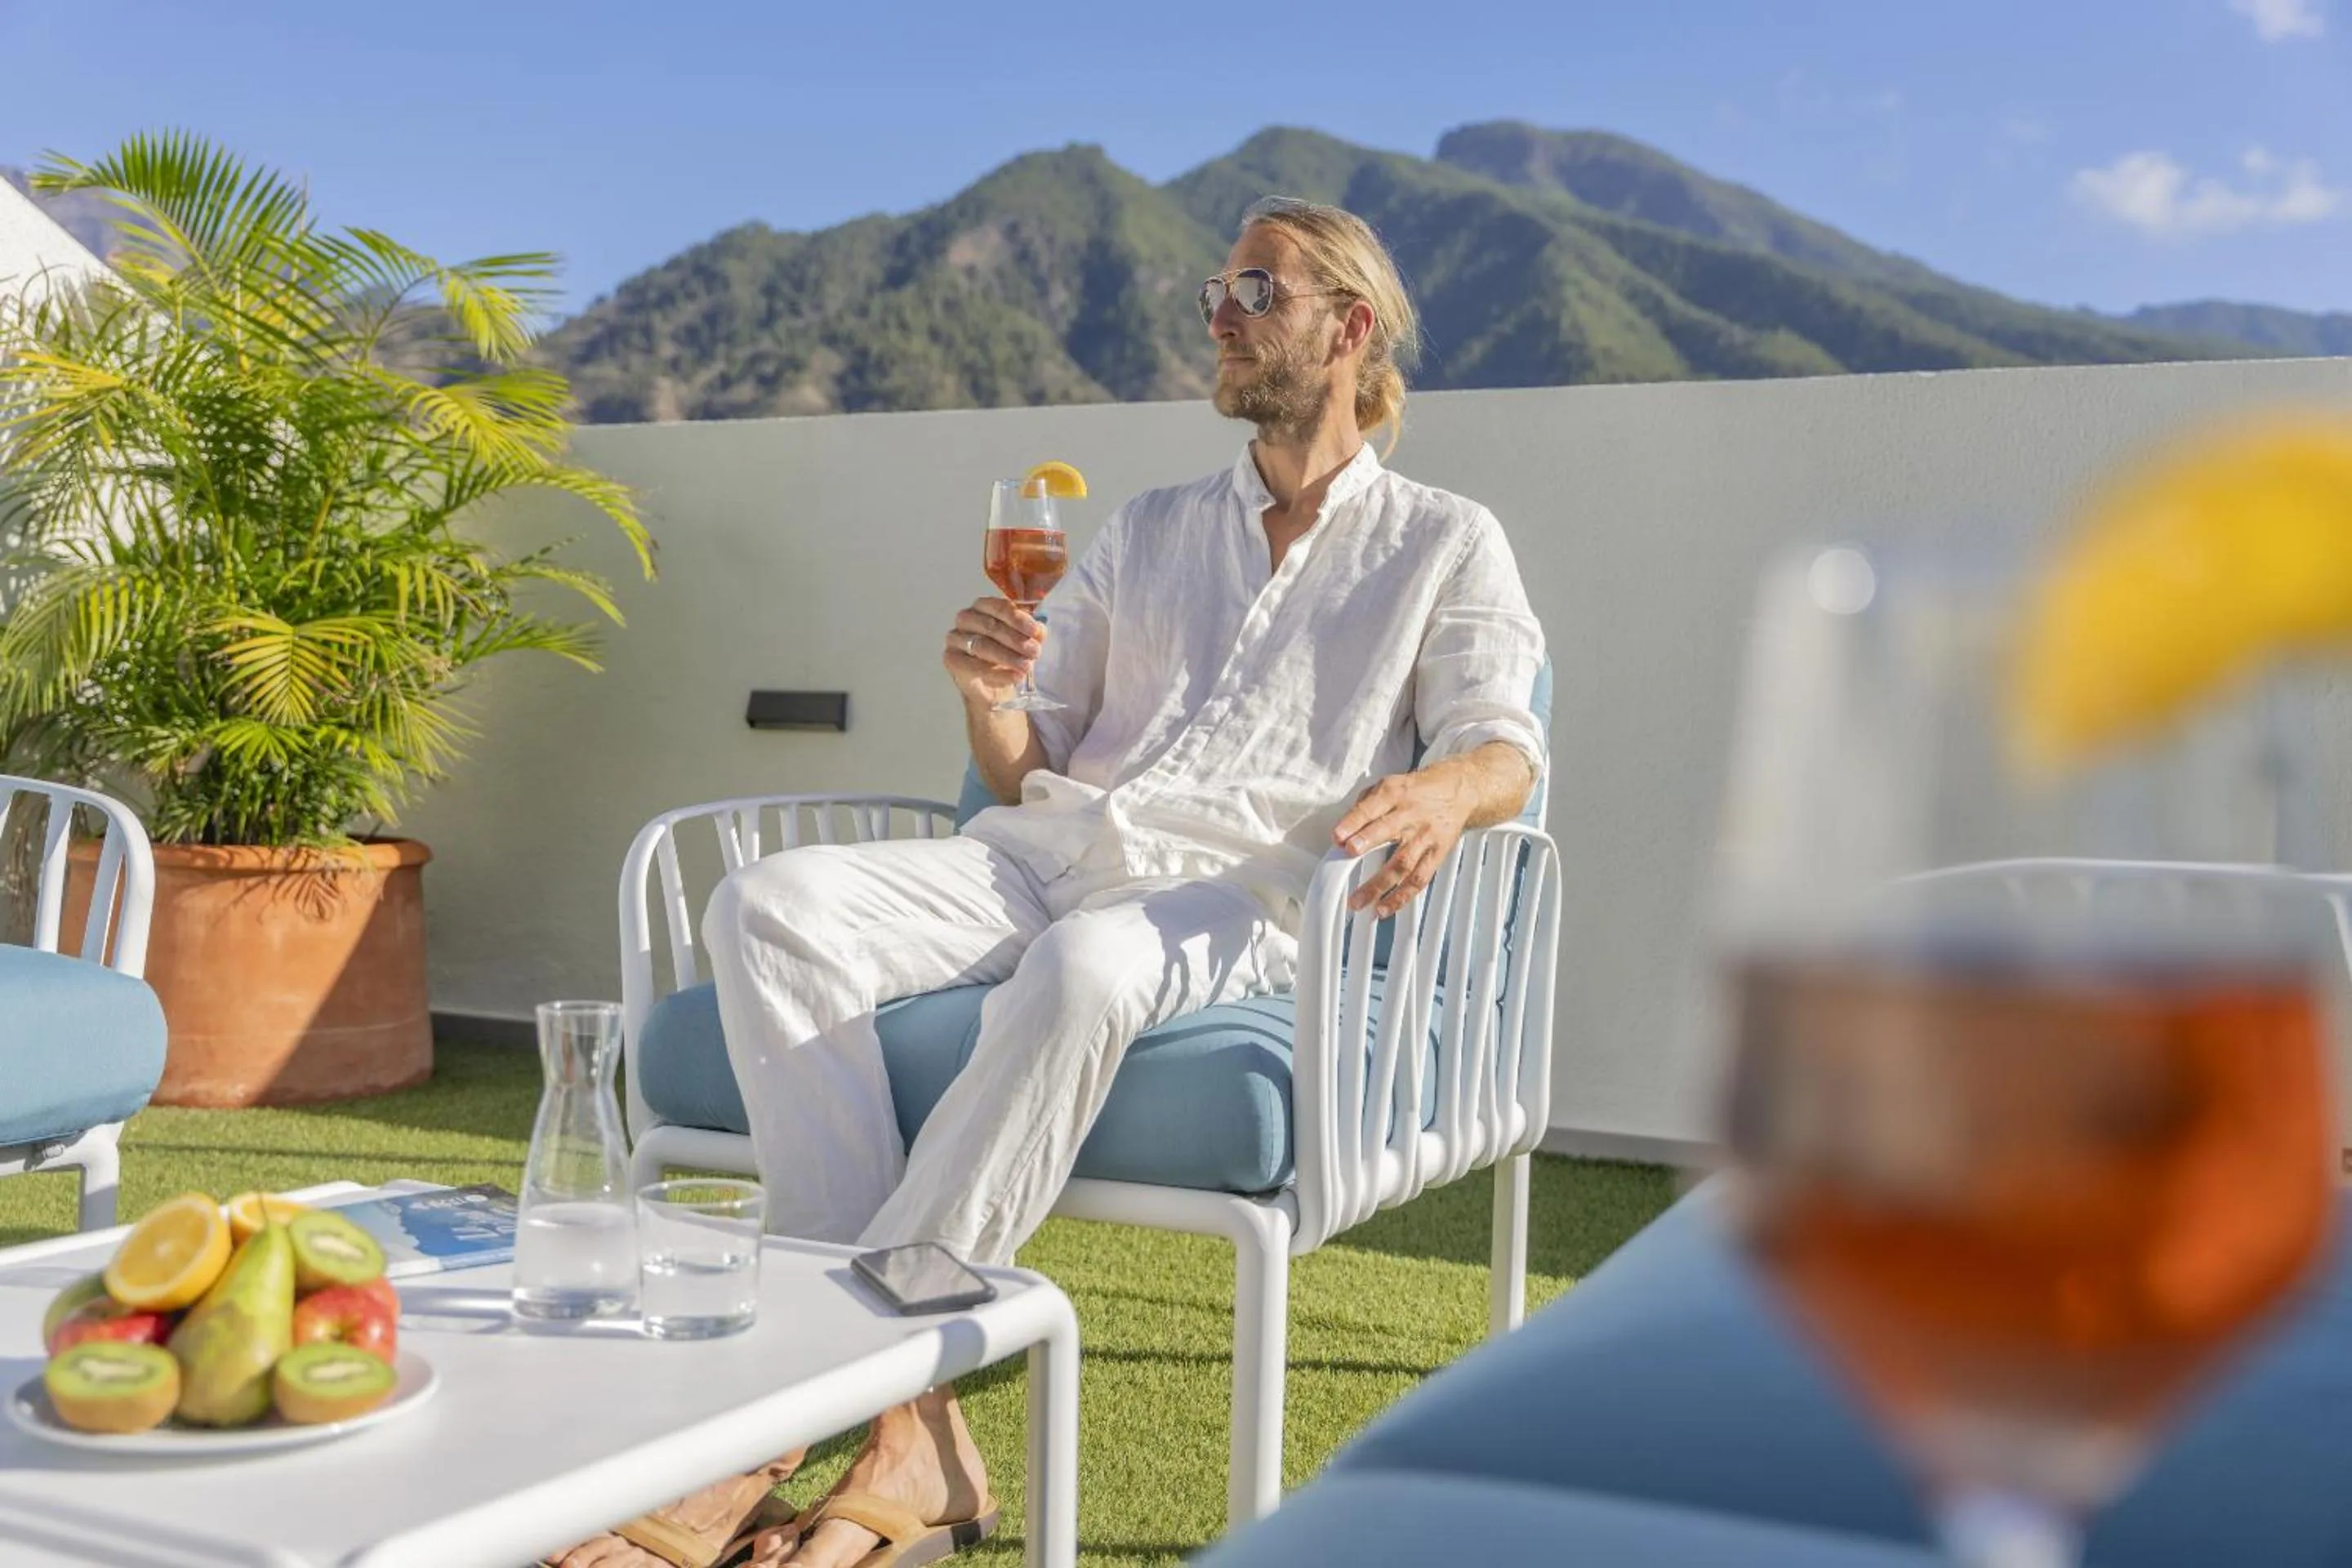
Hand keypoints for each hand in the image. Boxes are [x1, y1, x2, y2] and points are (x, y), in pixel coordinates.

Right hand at [944, 597, 1042, 706]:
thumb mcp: (1025, 641)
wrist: (992, 686)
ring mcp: (955, 638)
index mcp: (983, 606)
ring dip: (1008, 657)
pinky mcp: (950, 659)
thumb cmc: (1007, 655)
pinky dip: (997, 674)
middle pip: (990, 626)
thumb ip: (1032, 633)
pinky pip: (973, 666)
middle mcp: (966, 618)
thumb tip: (1040, 630)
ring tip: (1026, 667)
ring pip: (982, 646)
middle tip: (1035, 652)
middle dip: (1016, 640)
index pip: (999, 607)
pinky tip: (1014, 678)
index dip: (1018, 618)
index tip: (1035, 631)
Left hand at [1334, 768, 1475, 917]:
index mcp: (1395, 794)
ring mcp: (1425, 837)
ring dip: (1379, 884)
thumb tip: (1343, 830)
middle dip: (1368, 841)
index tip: (1337, 836)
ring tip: (1359, 901)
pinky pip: (1419, 879)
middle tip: (1349, 853)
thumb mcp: (1389, 784)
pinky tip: (1384, 908)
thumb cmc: (1418, 791)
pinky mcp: (1437, 854)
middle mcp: (1410, 815)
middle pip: (1388, 830)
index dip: (1353, 822)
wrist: (1458, 793)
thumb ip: (1365, 804)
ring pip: (1402, 863)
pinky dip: (1401, 897)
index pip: (1371, 808)